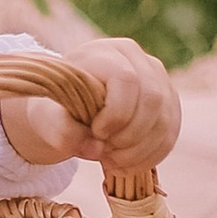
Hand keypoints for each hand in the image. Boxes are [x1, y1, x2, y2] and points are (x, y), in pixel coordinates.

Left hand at [0, 35, 180, 173]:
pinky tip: (126, 164)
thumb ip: (63, 130)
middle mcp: (139, 60)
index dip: (115, 113)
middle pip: (153, 99)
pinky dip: (150, 156)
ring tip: (111, 160)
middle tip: (105, 151)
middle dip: (130, 135)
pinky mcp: (169, 105)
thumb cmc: (57, 108)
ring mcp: (159, 81)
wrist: (68, 109)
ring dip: (139, 151)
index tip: (96, 132)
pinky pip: (169, 135)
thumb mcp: (47, 117)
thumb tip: (96, 149)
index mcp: (106, 52)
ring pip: (165, 120)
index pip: (126, 79)